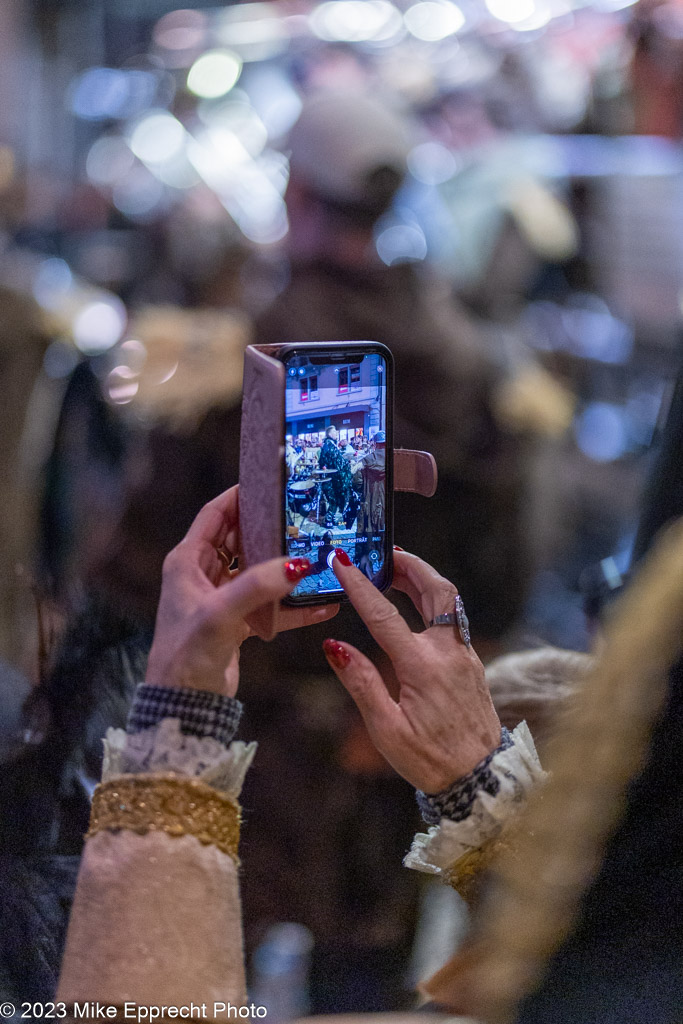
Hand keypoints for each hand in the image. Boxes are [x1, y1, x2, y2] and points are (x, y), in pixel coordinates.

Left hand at [146, 486, 337, 695]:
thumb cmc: (186, 656)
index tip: (270, 482)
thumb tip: (296, 564)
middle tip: (301, 517)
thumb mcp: (221, 614)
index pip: (216, 514)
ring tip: (315, 555)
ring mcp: (221, 598)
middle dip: (269, 529)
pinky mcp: (237, 622)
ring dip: (284, 566)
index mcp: (187, 562)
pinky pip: (270, 604)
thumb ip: (258, 586)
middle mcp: (203, 575)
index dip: (240, 496)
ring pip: (258, 570)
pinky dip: (293, 604)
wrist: (184, 705)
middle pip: (241, 538)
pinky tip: (322, 604)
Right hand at [322, 549, 499, 791]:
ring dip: (424, 578)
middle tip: (384, 552)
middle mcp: (448, 653)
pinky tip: (417, 605)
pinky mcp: (472, 664)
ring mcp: (465, 656)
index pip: (384, 614)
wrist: (481, 780)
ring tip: (396, 569)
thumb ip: (361, 683)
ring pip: (449, 601)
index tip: (341, 561)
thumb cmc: (430, 760)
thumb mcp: (386, 729)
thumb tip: (335, 646)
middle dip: (410, 564)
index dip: (359, 584)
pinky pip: (454, 619)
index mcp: (422, 667)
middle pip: (435, 589)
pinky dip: (434, 600)